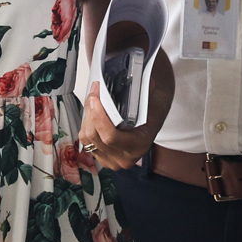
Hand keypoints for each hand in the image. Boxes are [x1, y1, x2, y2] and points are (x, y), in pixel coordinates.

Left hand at [80, 48, 173, 171]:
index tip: (95, 98)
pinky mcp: (103, 157)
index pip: (111, 137)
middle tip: (93, 93)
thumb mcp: (154, 101)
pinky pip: (86, 141)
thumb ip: (142, 93)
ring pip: (88, 139)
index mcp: (139, 145)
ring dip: (87, 117)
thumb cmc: (153, 110)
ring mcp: (112, 160)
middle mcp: (125, 157)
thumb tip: (134, 81)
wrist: (154, 119)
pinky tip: (93, 113)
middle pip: (95, 137)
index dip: (99, 117)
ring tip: (93, 101)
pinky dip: (87, 125)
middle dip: (91, 112)